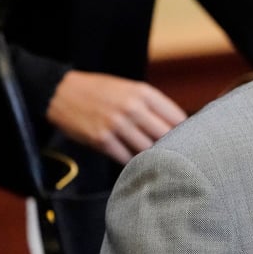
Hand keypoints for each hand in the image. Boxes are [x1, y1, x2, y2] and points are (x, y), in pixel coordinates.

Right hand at [46, 70, 187, 163]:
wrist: (61, 93)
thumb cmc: (100, 91)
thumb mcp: (129, 89)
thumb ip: (152, 106)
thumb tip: (178, 127)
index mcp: (143, 93)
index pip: (177, 117)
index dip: (186, 132)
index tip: (190, 140)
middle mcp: (132, 108)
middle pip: (166, 135)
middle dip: (174, 147)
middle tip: (178, 157)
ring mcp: (117, 125)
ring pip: (148, 149)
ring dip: (154, 158)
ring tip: (160, 164)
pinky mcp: (102, 140)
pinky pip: (126, 158)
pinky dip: (133, 163)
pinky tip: (137, 164)